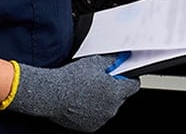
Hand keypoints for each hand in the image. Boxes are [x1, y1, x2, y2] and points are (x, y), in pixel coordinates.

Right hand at [6, 53, 139, 131]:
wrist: (51, 94)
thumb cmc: (71, 78)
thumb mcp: (95, 62)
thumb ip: (113, 60)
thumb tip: (123, 57)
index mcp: (115, 92)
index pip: (134, 85)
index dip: (128, 78)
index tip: (122, 75)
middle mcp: (111, 108)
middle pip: (121, 97)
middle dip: (114, 89)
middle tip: (99, 81)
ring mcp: (101, 119)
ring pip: (109, 107)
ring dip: (103, 100)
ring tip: (87, 91)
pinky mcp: (91, 127)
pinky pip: (97, 116)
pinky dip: (93, 110)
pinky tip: (82, 101)